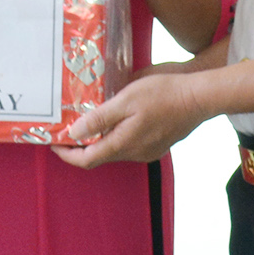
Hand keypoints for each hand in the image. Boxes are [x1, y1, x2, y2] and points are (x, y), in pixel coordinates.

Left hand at [51, 70, 207, 167]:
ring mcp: (147, 151)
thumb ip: (99, 119)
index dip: (67, 155)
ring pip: (115, 151)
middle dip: (80, 146)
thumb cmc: (162, 94)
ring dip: (98, 141)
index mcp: (123, 144)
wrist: (199, 98)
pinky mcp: (157, 145)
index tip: (54, 143)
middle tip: (66, 129)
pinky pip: (129, 145)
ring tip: (87, 121)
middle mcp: (134, 153)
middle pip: (99, 156)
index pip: (87, 159)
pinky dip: (115, 137)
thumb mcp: (125, 100)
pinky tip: (114, 120)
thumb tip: (74, 134)